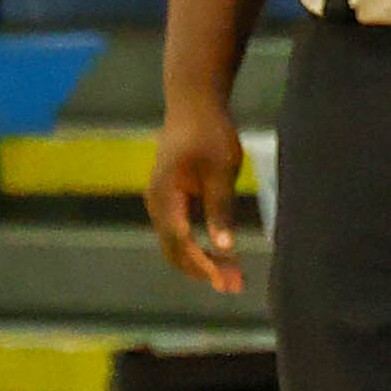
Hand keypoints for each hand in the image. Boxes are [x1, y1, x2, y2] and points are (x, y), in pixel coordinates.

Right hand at [148, 109, 248, 292]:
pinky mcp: (169, 201)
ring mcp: (159, 202)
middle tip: (234, 286)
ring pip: (175, 245)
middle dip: (202, 270)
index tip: (225, 281)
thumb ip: (221, 209)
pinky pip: (179, 234)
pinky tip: (221, 256)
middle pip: (174, 250)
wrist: (193, 104)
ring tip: (232, 276)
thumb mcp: (221, 170)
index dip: (202, 264)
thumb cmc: (209, 133)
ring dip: (200, 262)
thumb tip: (225, 247)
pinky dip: (197, 249)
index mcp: (165, 195)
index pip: (181, 241)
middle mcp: (156, 203)